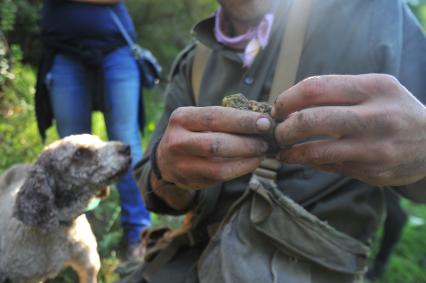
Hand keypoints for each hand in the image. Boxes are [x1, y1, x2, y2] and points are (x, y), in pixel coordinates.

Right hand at [157, 106, 272, 188]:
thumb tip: (263, 120)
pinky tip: (251, 162)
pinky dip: (240, 170)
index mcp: (181, 118)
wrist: (166, 159)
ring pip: (219, 166)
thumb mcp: (199, 119)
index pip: (215, 117)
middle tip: (266, 141)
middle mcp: (177, 141)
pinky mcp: (190, 182)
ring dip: (246, 160)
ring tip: (261, 152)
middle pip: (217, 143)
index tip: (266, 122)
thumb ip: (224, 118)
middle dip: (247, 143)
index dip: (242, 120)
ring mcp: (181, 165)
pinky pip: (220, 178)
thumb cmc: (193, 133)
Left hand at [272, 74, 425, 185]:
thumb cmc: (395, 110)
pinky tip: (301, 158)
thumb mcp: (377, 88)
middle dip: (283, 128)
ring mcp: (373, 148)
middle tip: (276, 131)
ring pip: (315, 151)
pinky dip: (308, 161)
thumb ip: (338, 91)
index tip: (278, 108)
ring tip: (283, 148)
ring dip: (290, 150)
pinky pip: (328, 166)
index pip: (315, 88)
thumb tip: (291, 104)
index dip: (287, 99)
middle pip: (310, 120)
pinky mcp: (371, 172)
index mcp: (373, 88)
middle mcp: (374, 117)